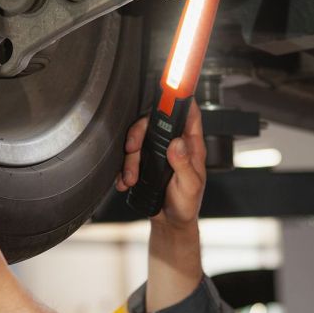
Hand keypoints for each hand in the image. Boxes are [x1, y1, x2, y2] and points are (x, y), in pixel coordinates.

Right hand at [115, 100, 206, 227]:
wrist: (171, 224)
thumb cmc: (186, 206)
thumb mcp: (190, 187)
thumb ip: (184, 165)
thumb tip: (178, 144)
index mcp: (190, 147)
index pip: (189, 115)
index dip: (182, 98)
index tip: (170, 88)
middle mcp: (174, 146)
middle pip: (153, 123)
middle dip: (138, 133)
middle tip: (133, 149)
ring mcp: (158, 154)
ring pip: (138, 141)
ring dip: (129, 159)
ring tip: (131, 178)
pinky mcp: (144, 165)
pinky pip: (129, 159)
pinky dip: (123, 170)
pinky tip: (125, 182)